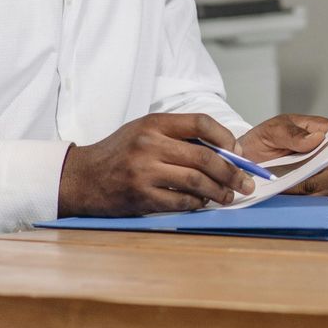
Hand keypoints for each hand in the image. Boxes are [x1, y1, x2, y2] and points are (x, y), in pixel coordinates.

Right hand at [59, 114, 249, 215]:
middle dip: (232, 172)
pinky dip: (197, 204)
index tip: (238, 152)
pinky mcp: (141, 195)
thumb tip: (225, 151)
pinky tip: (203, 203)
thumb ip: (178, 136)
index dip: (225, 137)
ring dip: (219, 191)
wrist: (82, 178)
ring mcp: (144, 171)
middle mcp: (149, 144)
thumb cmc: (119, 153)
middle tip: (246, 182)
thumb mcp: (144, 132)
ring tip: (229, 196)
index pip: (201, 123)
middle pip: (205, 157)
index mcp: (154, 123)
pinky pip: (180, 201)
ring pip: (197, 181)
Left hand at [238, 114, 327, 195]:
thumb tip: (317, 138)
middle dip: (312, 179)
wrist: (248, 157)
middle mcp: (326, 154)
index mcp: (322, 131)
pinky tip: (283, 196)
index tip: (316, 162)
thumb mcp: (272, 131)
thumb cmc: (263, 139)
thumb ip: (293, 133)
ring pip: (323, 189)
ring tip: (281, 189)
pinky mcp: (313, 191)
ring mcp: (321, 174)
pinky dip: (298, 201)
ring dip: (302, 192)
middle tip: (288, 182)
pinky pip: (312, 200)